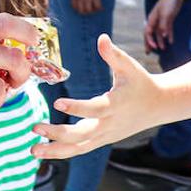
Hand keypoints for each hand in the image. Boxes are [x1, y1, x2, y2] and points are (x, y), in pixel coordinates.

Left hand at [32, 34, 155, 159]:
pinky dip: (61, 152)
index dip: (77, 107)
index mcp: (116, 105)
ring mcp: (105, 135)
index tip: (57, 102)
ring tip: (32, 150)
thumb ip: (114, 54)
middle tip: (35, 127)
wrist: (158, 106)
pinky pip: (80, 149)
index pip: (95, 109)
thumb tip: (102, 38)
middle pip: (83, 134)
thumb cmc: (140, 82)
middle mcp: (110, 124)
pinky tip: (41, 151)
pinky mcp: (101, 140)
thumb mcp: (130, 66)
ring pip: (79, 147)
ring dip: (55, 150)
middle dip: (58, 133)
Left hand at [70, 0, 104, 14]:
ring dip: (94, 11)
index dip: (79, 9)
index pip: (74, 6)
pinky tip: (102, 8)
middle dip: (86, 12)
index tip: (83, 10)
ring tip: (97, 9)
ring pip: (90, 10)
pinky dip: (100, 8)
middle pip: (82, 10)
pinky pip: (98, 6)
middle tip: (91, 11)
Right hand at [144, 0, 184, 51]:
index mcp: (152, 19)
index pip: (148, 32)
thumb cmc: (168, 3)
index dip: (149, 40)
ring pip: (159, 33)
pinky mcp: (168, 19)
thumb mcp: (166, 14)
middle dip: (149, 43)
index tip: (154, 48)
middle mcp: (155, 21)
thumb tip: (162, 36)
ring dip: (160, 41)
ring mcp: (162, 20)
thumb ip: (163, 25)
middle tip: (148, 52)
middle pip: (151, 34)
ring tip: (163, 49)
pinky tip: (171, 41)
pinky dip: (168, 36)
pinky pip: (167, 30)